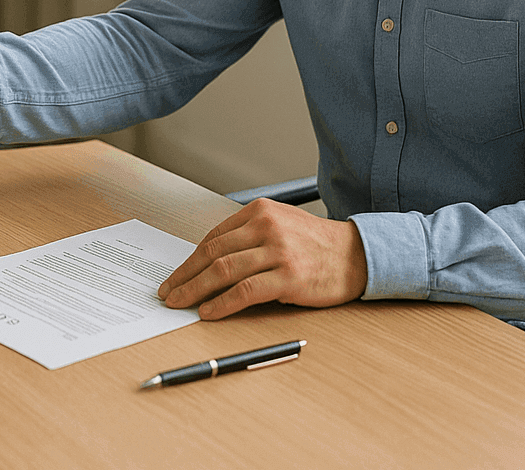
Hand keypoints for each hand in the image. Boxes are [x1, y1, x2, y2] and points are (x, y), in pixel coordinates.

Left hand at [157, 198, 366, 318]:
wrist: (357, 256)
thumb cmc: (315, 244)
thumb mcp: (280, 226)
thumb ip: (248, 237)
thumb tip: (209, 264)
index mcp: (259, 211)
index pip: (213, 237)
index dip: (190, 260)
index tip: (176, 275)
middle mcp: (266, 227)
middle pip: (212, 253)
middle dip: (184, 276)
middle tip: (167, 291)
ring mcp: (277, 251)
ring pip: (222, 271)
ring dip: (195, 290)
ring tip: (180, 303)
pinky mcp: (288, 277)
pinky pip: (245, 292)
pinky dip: (222, 304)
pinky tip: (208, 312)